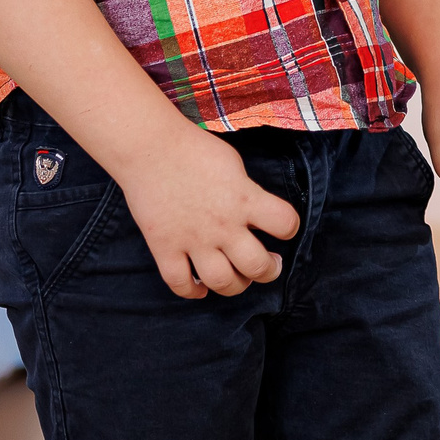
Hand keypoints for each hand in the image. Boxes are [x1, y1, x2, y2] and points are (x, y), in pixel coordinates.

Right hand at [120, 127, 302, 299]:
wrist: (149, 148)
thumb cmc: (194, 149)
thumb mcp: (234, 165)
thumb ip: (247, 193)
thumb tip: (255, 216)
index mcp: (244, 198)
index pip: (285, 223)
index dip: (290, 227)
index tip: (284, 228)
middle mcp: (222, 224)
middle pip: (256, 266)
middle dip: (269, 271)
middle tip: (269, 264)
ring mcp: (192, 240)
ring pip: (222, 282)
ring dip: (236, 286)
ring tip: (239, 277)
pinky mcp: (164, 247)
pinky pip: (180, 284)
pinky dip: (192, 291)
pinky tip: (200, 286)